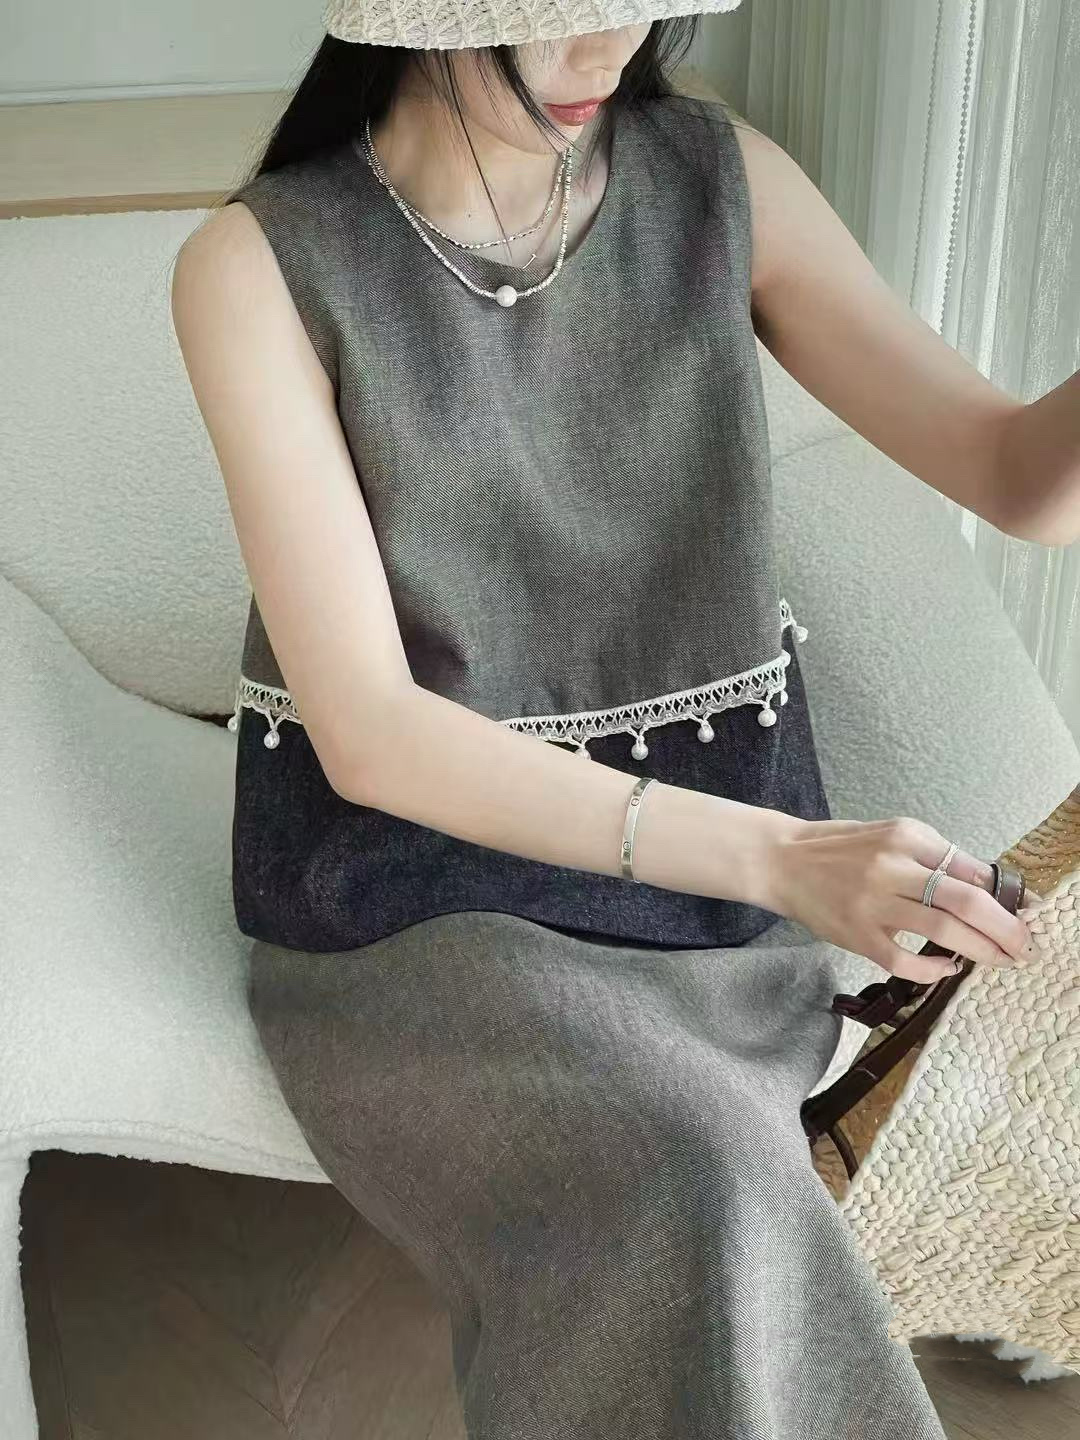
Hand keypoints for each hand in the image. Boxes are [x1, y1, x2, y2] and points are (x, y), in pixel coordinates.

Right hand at [766, 815, 1036, 982]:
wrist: (781, 861)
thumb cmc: (839, 849)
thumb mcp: (889, 836)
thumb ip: (934, 857)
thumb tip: (987, 885)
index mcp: (905, 835)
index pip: (969, 867)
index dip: (1005, 895)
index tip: (1025, 913)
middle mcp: (891, 865)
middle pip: (965, 899)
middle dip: (1005, 927)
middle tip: (1025, 945)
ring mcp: (872, 901)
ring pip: (942, 930)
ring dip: (981, 949)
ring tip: (1001, 959)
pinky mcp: (856, 933)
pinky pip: (904, 959)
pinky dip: (933, 968)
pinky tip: (947, 968)